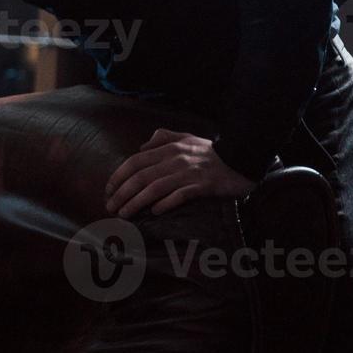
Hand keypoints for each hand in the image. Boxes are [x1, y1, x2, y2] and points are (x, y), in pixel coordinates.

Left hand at [104, 129, 254, 217]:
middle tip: (110, 207)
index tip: (108, 191)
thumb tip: (142, 146)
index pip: (135, 161)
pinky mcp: (205, 186)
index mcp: (169, 148)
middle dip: (122, 193)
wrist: (244, 158)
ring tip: (124, 214)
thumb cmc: (212, 152)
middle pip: (141, 177)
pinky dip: (166, 203)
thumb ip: (163, 138)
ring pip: (156, 188)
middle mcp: (176, 159)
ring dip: (137, 202)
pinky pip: (181, 194)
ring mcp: (190, 173)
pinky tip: (155, 212)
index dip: (118, 176)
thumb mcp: (186, 138)